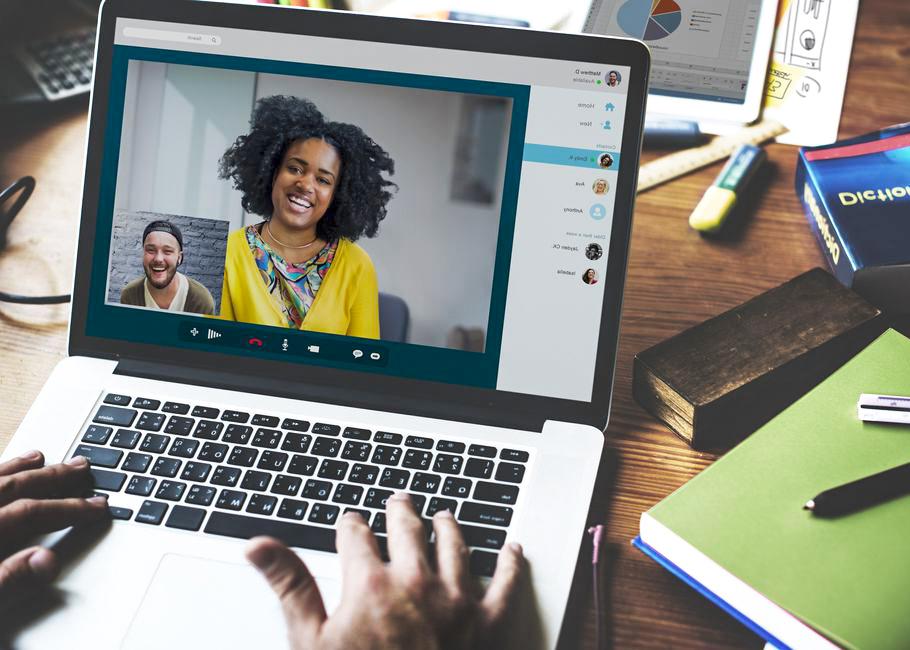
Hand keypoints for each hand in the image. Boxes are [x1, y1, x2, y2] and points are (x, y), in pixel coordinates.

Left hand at [0, 450, 108, 605]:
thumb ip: (8, 579)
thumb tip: (47, 561)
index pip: (30, 513)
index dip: (68, 508)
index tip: (97, 507)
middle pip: (13, 489)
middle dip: (52, 478)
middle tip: (81, 467)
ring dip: (17, 469)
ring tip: (39, 457)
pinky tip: (1, 474)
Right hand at [247, 492, 523, 649]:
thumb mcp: (311, 642)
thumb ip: (289, 585)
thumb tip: (258, 545)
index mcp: (370, 583)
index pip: (357, 534)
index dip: (351, 525)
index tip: (350, 522)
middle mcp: (417, 581)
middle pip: (409, 528)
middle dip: (400, 511)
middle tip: (399, 502)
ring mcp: (457, 599)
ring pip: (456, 544)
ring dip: (448, 526)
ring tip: (443, 517)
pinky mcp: (490, 622)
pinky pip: (507, 581)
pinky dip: (510, 562)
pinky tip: (511, 550)